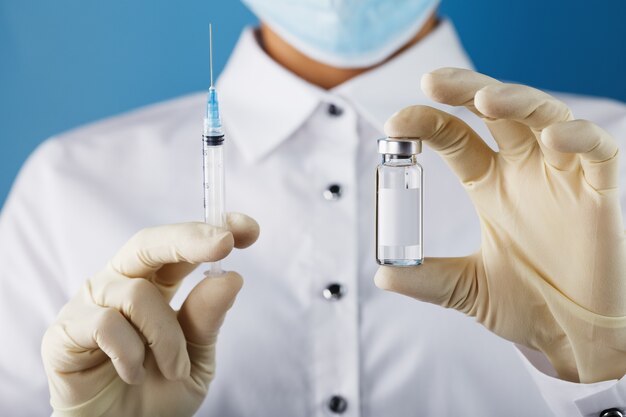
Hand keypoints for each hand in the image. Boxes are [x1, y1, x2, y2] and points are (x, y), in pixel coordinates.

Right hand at [42, 213, 258, 416]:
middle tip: (223, 243)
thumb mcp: (196, 358)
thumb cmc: (159, 393)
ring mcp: (90, 303)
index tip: (249, 229)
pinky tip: (133, 374)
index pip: (181, 246)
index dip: (211, 229)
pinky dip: (131, 353)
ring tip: (174, 370)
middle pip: (148, 243)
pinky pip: (105, 324)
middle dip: (188, 239)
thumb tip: (231, 277)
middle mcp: (122, 284)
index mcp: (157, 284)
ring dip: (167, 338)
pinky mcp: (65, 331)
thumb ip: (206, 319)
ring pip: (138, 295)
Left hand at [375, 68, 625, 382]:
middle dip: (467, 90)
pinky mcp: (601, 195)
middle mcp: (524, 172)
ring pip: (545, 117)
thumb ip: (429, 280)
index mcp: (490, 186)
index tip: (395, 126)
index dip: (427, 123)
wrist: (577, 336)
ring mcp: (563, 178)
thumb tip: (382, 274)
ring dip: (517, 101)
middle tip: (432, 82)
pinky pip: (599, 153)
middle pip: (497, 111)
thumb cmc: (530, 306)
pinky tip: (552, 139)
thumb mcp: (468, 290)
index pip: (456, 137)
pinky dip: (580, 138)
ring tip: (484, 99)